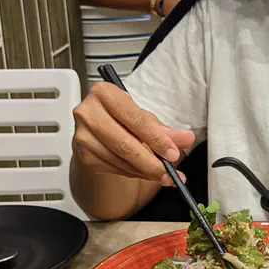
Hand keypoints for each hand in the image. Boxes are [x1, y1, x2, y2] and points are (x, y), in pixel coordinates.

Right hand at [72, 84, 193, 184]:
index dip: (156, 139)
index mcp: (104, 93)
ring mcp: (82, 135)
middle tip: (169, 172)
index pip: (134, 119)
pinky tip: (144, 172)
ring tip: (162, 175)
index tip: (173, 153)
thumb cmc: (121, 117)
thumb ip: (163, 130)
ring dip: (144, 171)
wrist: (98, 126)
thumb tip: (185, 139)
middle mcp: (88, 113)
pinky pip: (113, 169)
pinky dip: (133, 174)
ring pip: (119, 160)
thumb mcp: (143, 117)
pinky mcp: (84, 155)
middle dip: (151, 162)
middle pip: (124, 143)